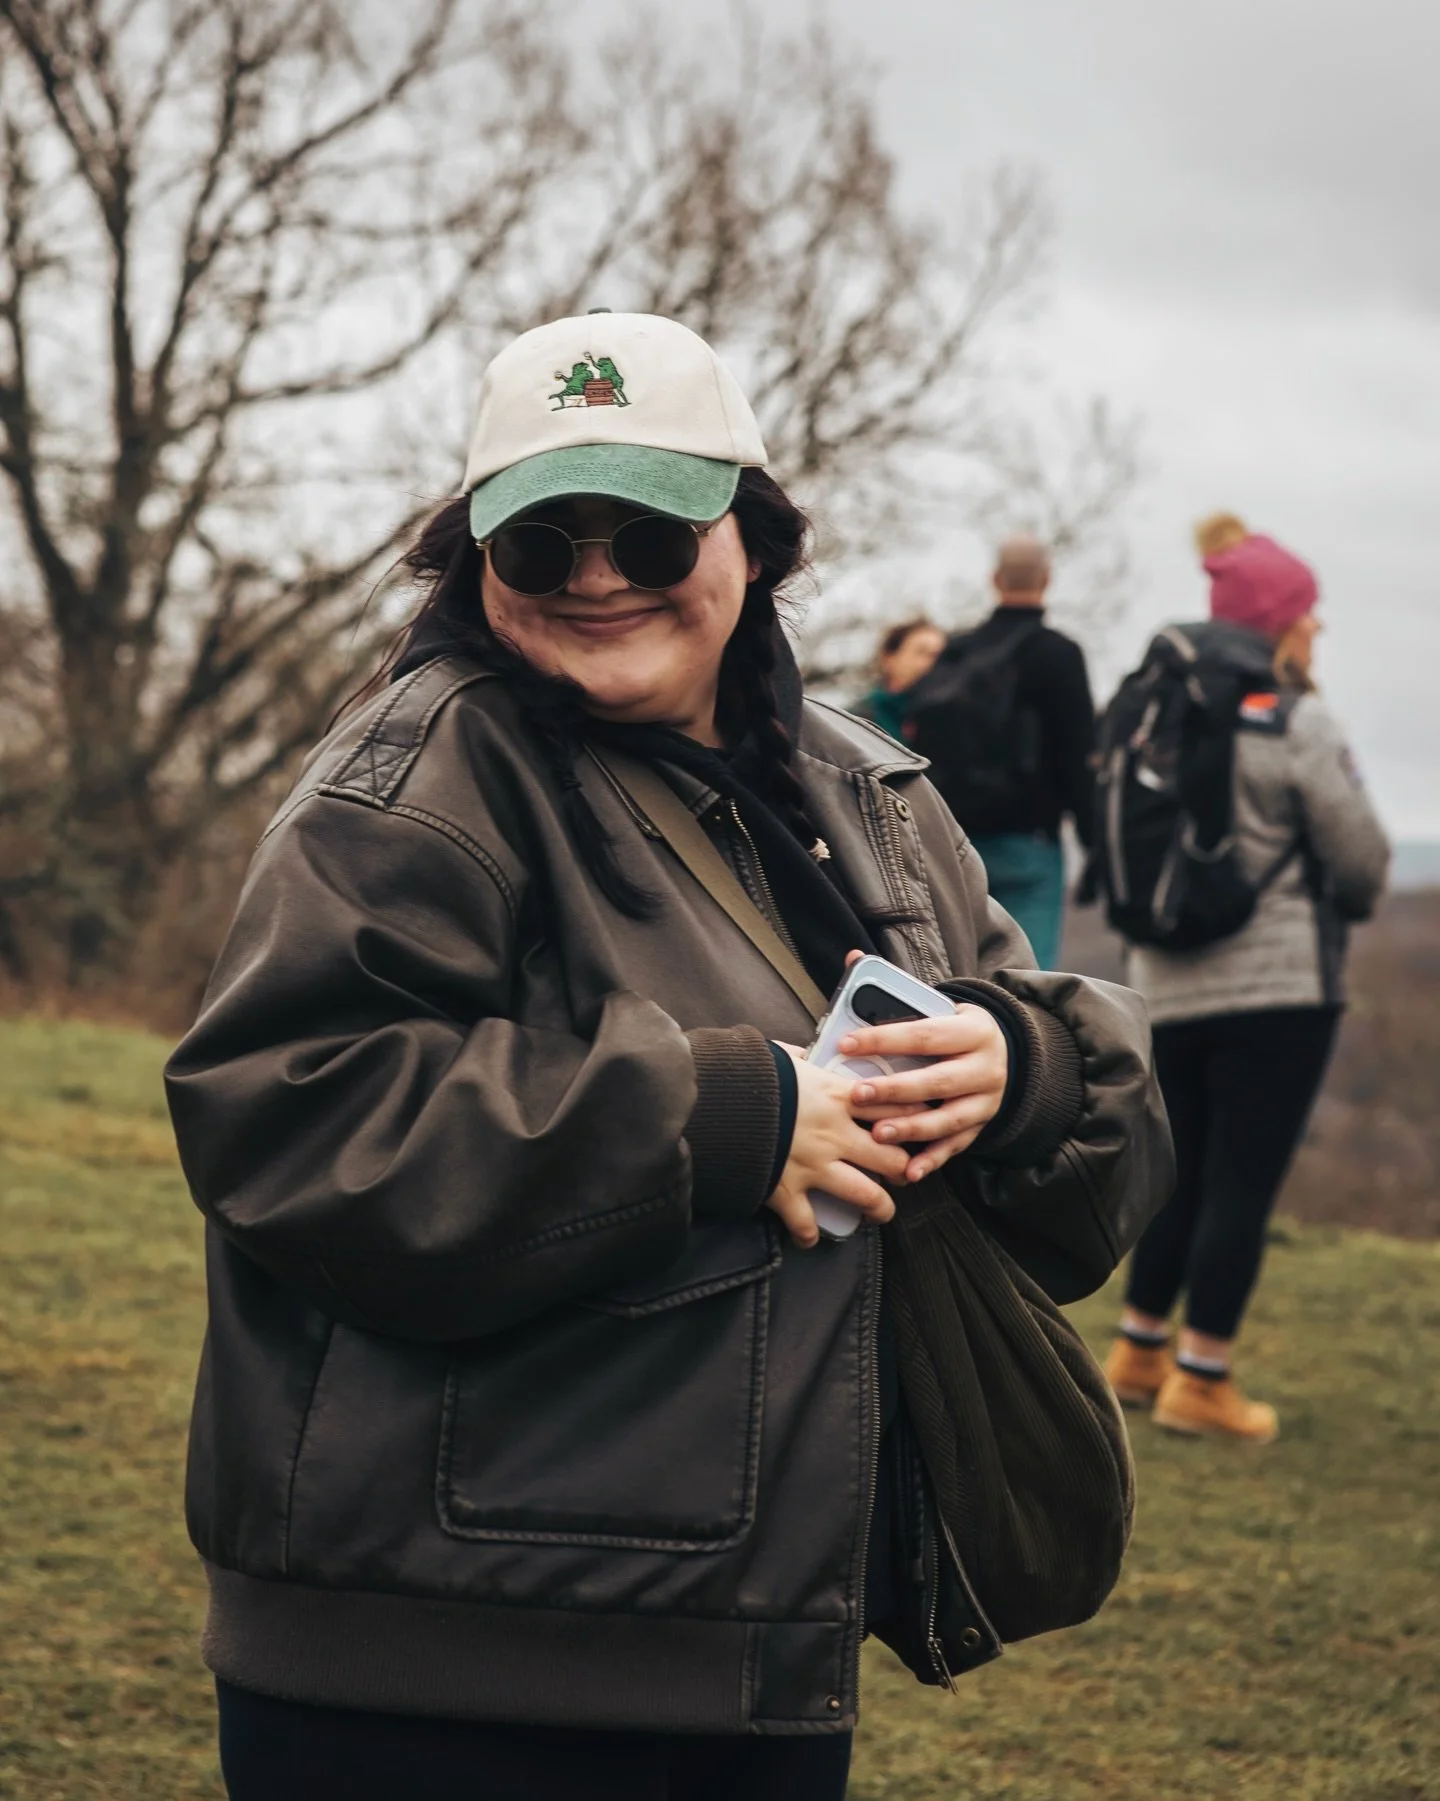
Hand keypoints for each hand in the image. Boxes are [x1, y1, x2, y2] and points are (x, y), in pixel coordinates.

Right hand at [765, 1046, 909, 1248]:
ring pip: (867, 1195)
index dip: (914, 1117)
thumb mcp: (779, 1055)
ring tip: (881, 1212)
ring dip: (879, 1207)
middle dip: (903, 1168)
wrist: (713, 1102)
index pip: (892, 1107)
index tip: (925, 1123)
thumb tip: (803, 1053)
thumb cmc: (745, 1073)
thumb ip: (799, 1057)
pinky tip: (811, 1237)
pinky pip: (806, 1224)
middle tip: (903, 1172)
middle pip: (891, 1157)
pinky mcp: (787, 1191)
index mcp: (836, 1095)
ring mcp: (814, 1166)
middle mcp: (834, 1133)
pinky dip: (809, 1234)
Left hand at [840, 1004, 1008, 1183]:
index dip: (884, 1040)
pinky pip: (955, 1146)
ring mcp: (987, 1101)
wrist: (1006, 1054)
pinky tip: (909, 1171)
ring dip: (910, 1128)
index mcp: (974, 1032)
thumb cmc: (957, 1031)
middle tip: (859, 1094)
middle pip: (938, 1081)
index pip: (925, 1035)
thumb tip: (855, 996)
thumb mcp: (945, 1012)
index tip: (847, 1045)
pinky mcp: (981, 1126)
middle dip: (895, 1090)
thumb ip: (908, 1012)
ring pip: (947, 1119)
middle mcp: (985, 1068)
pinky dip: (931, 1160)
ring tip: (878, 1134)